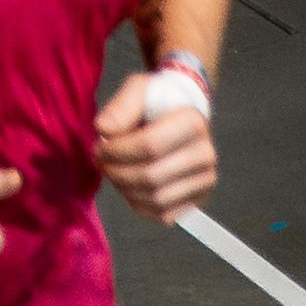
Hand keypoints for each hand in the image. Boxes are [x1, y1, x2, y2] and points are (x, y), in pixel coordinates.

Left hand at [95, 67, 219, 216]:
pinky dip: (139, 204)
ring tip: (113, 172)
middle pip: (151, 176)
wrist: (178, 115)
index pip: (149, 146)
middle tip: (100, 161)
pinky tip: (129, 185)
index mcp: (193, 122)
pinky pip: (162, 214)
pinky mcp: (198, 199)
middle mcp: (205, 154)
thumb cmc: (156, 102)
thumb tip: (104, 129)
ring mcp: (205, 180)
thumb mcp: (137, 90)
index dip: (118, 151)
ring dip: (125, 189)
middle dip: (117, 172)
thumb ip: (120, 107)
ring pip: (155, 199)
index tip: (100, 146)